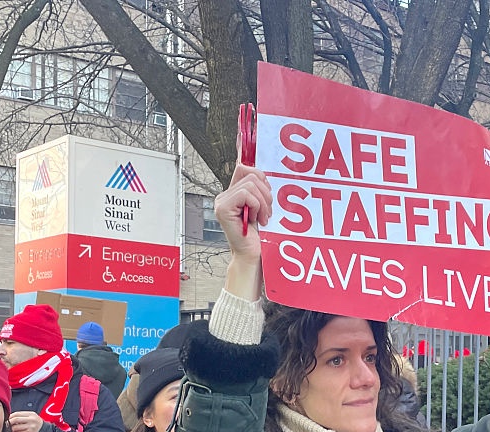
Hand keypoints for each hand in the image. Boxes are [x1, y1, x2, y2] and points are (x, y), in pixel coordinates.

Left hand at [8, 410, 44, 431]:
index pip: (17, 414)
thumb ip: (22, 415)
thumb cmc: (35, 422)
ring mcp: (30, 428)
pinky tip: (14, 431)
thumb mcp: (31, 416)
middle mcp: (31, 421)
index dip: (10, 416)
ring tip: (9, 428)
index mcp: (31, 414)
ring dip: (10, 428)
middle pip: (16, 420)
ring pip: (16, 428)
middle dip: (9, 422)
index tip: (7, 418)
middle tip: (6, 423)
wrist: (43, 430)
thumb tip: (10, 417)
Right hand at [214, 144, 272, 300]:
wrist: (254, 258)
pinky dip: (258, 206)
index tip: (248, 114)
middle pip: (252, 171)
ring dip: (265, 202)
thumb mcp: (266, 209)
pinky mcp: (222, 208)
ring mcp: (222, 200)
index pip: (243, 162)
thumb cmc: (262, 237)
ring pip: (252, 183)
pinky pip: (247, 194)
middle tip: (268, 211)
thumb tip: (268, 171)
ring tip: (263, 218)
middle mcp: (226, 193)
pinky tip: (257, 220)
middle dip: (267, 190)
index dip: (244, 139)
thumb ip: (264, 190)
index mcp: (236, 191)